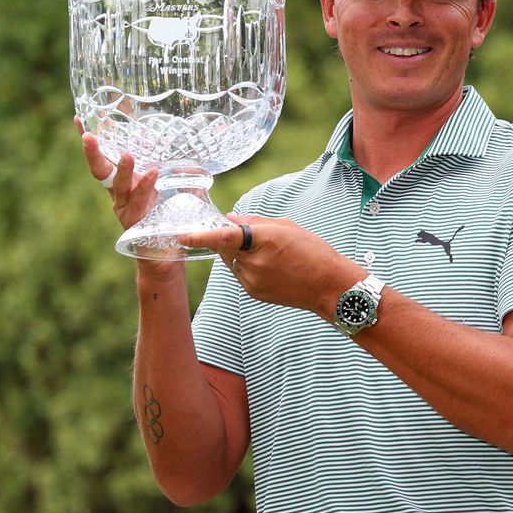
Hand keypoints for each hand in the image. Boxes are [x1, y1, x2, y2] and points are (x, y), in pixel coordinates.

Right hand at [77, 117, 177, 279]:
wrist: (166, 252)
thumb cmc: (166, 218)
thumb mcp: (173, 189)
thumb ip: (178, 172)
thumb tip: (191, 154)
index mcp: (124, 181)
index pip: (105, 156)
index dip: (93, 140)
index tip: (80, 118)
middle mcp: (119, 193)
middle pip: (100, 169)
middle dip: (92, 151)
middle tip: (88, 134)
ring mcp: (123, 208)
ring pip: (118, 185)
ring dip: (124, 169)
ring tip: (128, 154)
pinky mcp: (133, 222)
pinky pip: (138, 201)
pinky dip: (145, 186)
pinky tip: (153, 173)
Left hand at [181, 215, 367, 316]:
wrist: (330, 287)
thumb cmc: (314, 252)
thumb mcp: (287, 227)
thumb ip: (254, 222)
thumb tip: (230, 219)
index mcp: (264, 240)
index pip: (225, 237)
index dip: (201, 236)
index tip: (182, 235)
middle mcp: (254, 262)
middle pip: (225, 247)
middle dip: (228, 239)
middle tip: (250, 236)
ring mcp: (252, 281)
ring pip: (232, 261)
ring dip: (240, 254)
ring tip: (271, 255)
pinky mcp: (253, 293)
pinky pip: (240, 274)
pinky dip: (248, 267)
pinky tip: (272, 268)